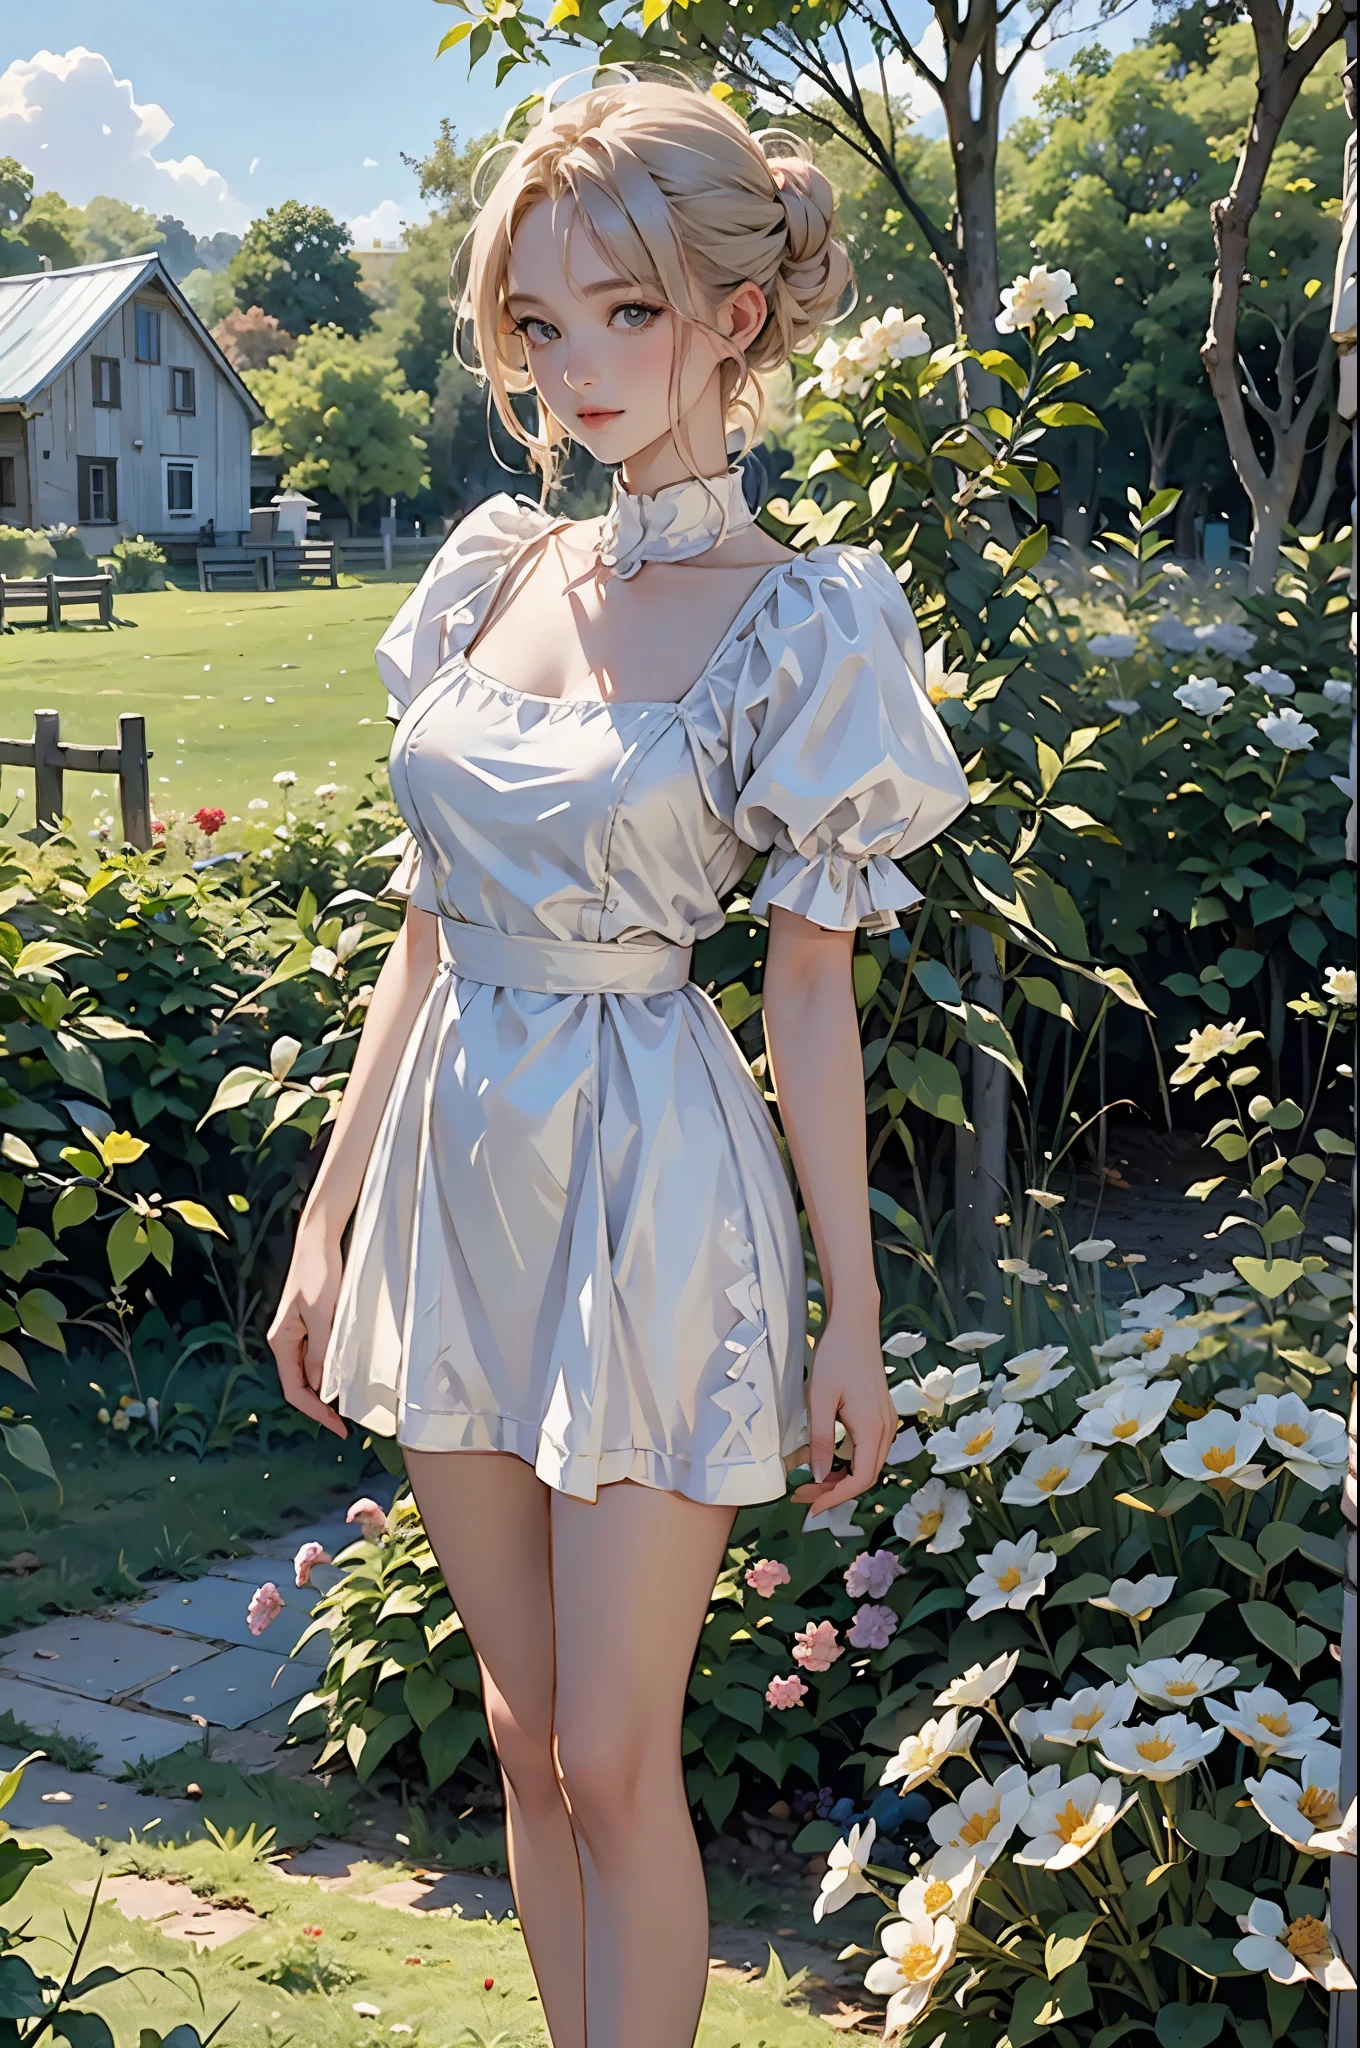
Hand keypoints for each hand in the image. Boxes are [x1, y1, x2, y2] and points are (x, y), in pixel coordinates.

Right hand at [267, 1223, 348, 1439]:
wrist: (318, 1242)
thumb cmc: (318, 1275)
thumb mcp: (322, 1316)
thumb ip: (320, 1351)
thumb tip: (320, 1385)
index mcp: (282, 1341)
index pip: (294, 1388)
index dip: (314, 1412)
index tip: (336, 1427)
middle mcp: (285, 1340)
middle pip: (299, 1383)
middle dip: (318, 1406)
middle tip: (344, 1423)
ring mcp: (297, 1332)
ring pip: (308, 1371)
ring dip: (324, 1390)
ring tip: (345, 1406)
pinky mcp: (310, 1324)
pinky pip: (316, 1356)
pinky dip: (328, 1371)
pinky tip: (343, 1376)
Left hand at [789, 1307, 896, 1514]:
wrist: (855, 1325)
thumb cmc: (836, 1357)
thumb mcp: (820, 1400)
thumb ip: (820, 1441)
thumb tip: (818, 1476)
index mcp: (872, 1429)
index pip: (859, 1479)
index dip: (835, 1498)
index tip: (810, 1507)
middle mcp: (885, 1428)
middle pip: (865, 1475)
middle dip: (834, 1490)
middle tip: (803, 1495)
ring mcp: (886, 1420)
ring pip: (867, 1463)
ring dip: (840, 1476)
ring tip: (810, 1480)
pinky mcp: (881, 1413)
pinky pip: (868, 1448)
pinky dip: (848, 1460)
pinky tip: (827, 1458)